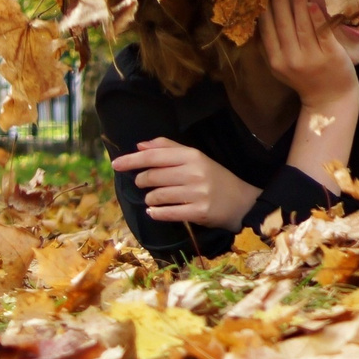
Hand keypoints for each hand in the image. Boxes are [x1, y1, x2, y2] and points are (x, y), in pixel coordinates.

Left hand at [117, 138, 260, 230]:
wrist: (242, 201)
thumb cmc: (215, 178)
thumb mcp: (196, 158)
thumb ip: (169, 149)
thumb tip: (139, 146)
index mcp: (193, 156)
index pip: (155, 156)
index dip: (132, 160)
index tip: (115, 164)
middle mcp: (195, 172)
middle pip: (152, 176)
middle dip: (141, 181)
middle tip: (143, 184)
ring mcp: (197, 193)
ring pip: (157, 196)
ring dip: (149, 199)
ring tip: (154, 199)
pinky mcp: (198, 212)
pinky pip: (166, 213)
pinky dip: (155, 213)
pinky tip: (154, 211)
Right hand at [259, 0, 358, 107]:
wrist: (330, 99)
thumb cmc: (306, 79)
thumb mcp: (284, 65)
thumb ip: (275, 44)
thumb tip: (264, 14)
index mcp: (276, 60)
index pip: (267, 28)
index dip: (264, 6)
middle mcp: (290, 58)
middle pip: (282, 22)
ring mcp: (311, 57)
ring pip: (301, 24)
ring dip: (297, 0)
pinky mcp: (331, 55)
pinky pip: (322, 32)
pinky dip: (317, 16)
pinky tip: (313, 1)